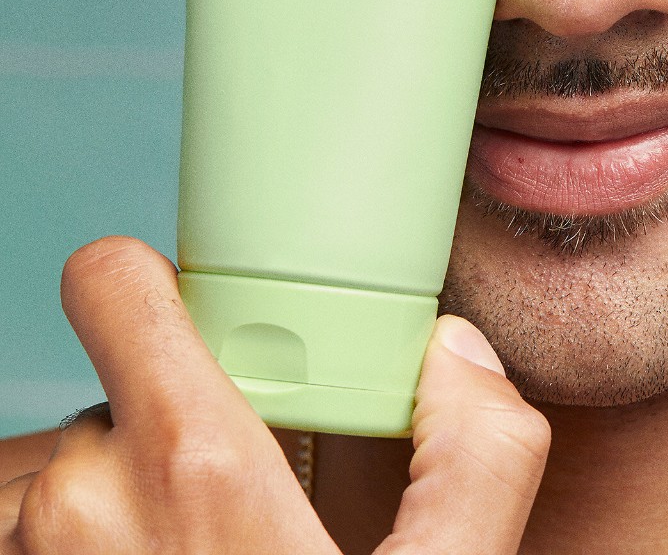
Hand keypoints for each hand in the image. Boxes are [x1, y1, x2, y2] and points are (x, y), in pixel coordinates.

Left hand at [0, 237, 549, 552]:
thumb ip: (479, 450)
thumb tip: (457, 355)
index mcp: (193, 464)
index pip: (111, 282)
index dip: (153, 285)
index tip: (201, 326)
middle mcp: (82, 503)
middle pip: (104, 393)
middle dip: (162, 427)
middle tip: (229, 501)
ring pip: (53, 475)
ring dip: (104, 504)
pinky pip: (24, 538)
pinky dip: (72, 549)